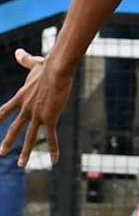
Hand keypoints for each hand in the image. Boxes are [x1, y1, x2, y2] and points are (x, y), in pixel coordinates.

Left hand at [0, 51, 71, 167]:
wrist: (56, 71)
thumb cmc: (47, 66)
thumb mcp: (34, 64)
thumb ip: (25, 60)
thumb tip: (18, 52)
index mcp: (21, 98)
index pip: (3, 111)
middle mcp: (26, 109)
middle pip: (14, 128)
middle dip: (7, 142)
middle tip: (0, 153)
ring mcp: (36, 115)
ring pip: (29, 137)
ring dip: (26, 152)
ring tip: (22, 164)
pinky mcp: (49, 118)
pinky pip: (51, 137)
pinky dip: (53, 149)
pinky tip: (54, 161)